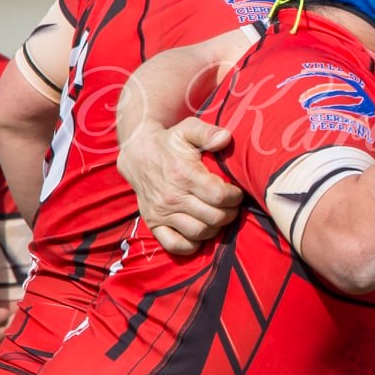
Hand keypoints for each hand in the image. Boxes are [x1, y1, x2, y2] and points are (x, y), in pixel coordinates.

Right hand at [117, 117, 241, 255]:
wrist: (138, 154)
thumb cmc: (170, 142)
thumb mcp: (187, 129)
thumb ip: (208, 132)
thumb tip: (226, 138)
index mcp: (184, 175)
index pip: (219, 196)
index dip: (235, 197)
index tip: (237, 192)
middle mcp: (172, 197)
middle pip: (214, 217)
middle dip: (230, 213)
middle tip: (232, 206)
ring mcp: (161, 212)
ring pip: (199, 232)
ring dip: (215, 228)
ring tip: (218, 216)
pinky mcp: (153, 223)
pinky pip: (174, 245)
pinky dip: (191, 245)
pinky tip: (200, 231)